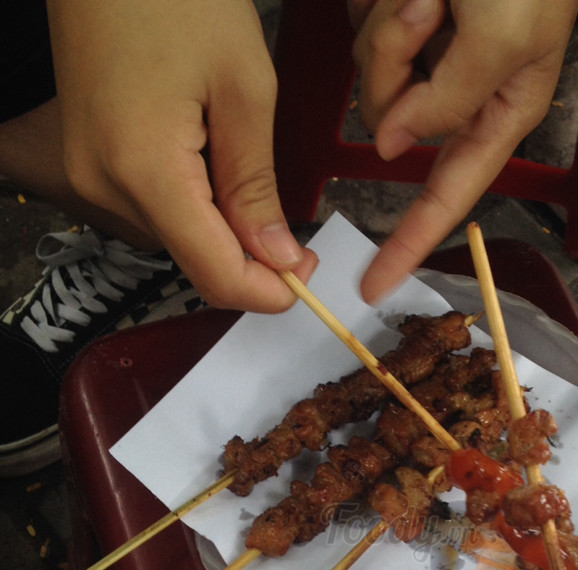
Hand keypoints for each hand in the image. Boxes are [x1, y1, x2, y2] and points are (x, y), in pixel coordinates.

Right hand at [46, 0, 316, 310]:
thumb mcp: (244, 86)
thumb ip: (257, 184)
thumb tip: (276, 257)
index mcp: (145, 170)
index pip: (215, 274)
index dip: (267, 293)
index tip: (305, 281)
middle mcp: (106, 186)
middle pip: (194, 264)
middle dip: (251, 264)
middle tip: (297, 241)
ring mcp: (90, 176)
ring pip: (177, 241)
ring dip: (223, 234)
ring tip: (250, 178)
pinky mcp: (89, 162)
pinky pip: (154, 211)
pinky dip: (195, 208)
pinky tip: (215, 167)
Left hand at [349, 0, 577, 303]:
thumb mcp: (501, 44)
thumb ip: (447, 104)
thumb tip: (393, 147)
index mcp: (496, 112)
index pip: (448, 194)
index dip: (411, 241)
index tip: (375, 285)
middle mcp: (457, 90)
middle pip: (390, 122)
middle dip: (396, 66)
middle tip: (426, 8)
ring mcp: (425, 50)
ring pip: (368, 71)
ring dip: (391, 22)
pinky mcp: (397, 12)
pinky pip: (361, 25)